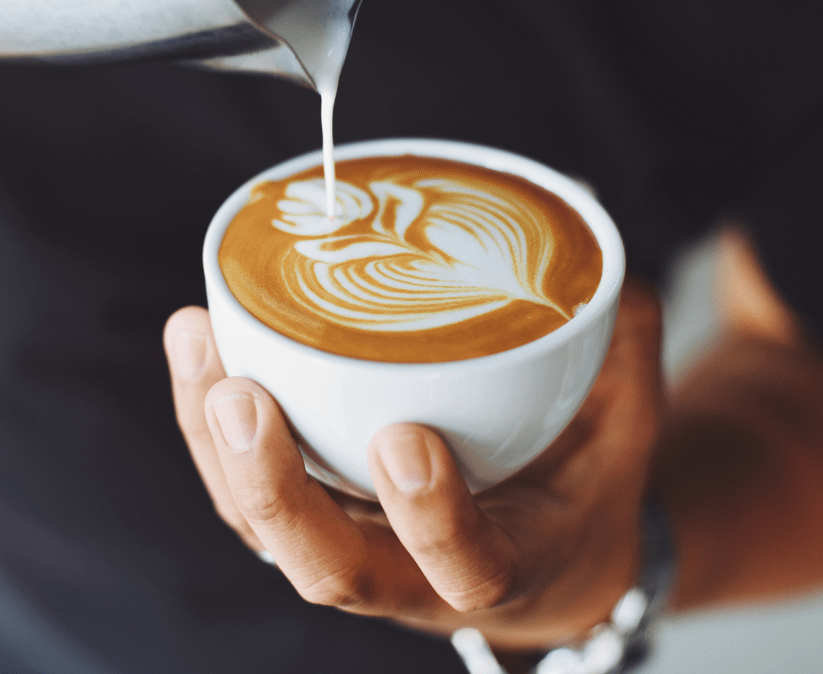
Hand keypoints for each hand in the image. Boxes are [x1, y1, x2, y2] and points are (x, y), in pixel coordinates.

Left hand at [164, 283, 663, 649]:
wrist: (542, 556)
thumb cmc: (580, 488)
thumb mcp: (626, 430)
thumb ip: (621, 348)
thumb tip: (599, 244)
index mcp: (503, 568)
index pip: (465, 570)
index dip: (432, 519)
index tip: (408, 440)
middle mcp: (410, 577)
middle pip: (326, 568)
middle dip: (274, 487)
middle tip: (243, 397)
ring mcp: (349, 547)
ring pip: (261, 527)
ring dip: (215, 442)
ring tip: (198, 340)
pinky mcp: (309, 515)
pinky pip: (241, 488)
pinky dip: (207, 419)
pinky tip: (196, 340)